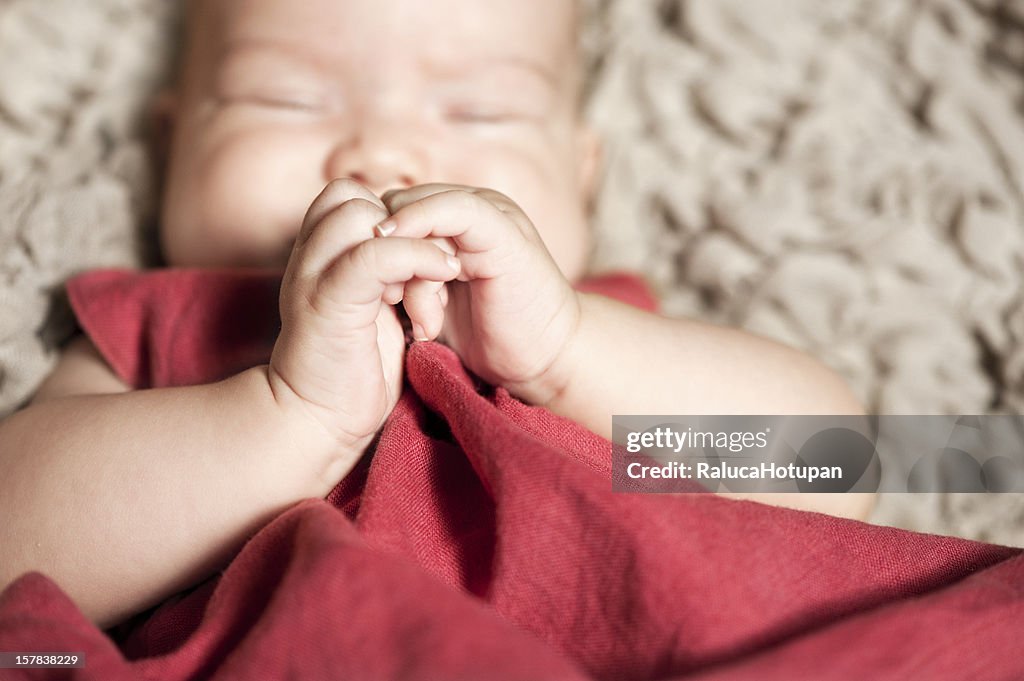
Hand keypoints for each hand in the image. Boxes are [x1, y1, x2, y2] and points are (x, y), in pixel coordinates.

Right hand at [268, 179, 461, 471]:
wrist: (317, 422)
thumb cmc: (353, 372)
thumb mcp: (373, 308)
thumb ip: (386, 274)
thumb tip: (426, 245)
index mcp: (318, 257)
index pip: (347, 197)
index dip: (390, 216)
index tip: (423, 256)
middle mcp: (308, 259)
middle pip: (350, 196)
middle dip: (400, 223)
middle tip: (433, 266)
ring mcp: (312, 277)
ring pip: (359, 214)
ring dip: (411, 238)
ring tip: (441, 274)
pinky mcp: (328, 302)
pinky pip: (373, 255)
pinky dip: (416, 257)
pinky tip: (441, 278)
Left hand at [379, 184, 580, 405]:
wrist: (543, 360)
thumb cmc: (488, 336)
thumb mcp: (432, 300)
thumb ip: (403, 274)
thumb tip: (354, 267)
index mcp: (452, 222)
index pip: (392, 210)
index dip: (372, 245)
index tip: (367, 292)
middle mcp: (470, 209)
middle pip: (399, 206)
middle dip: (385, 252)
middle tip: (390, 304)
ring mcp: (490, 214)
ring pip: (418, 207)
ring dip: (404, 258)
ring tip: (415, 313)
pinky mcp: (504, 229)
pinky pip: (455, 210)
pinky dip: (422, 229)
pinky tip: (409, 270)